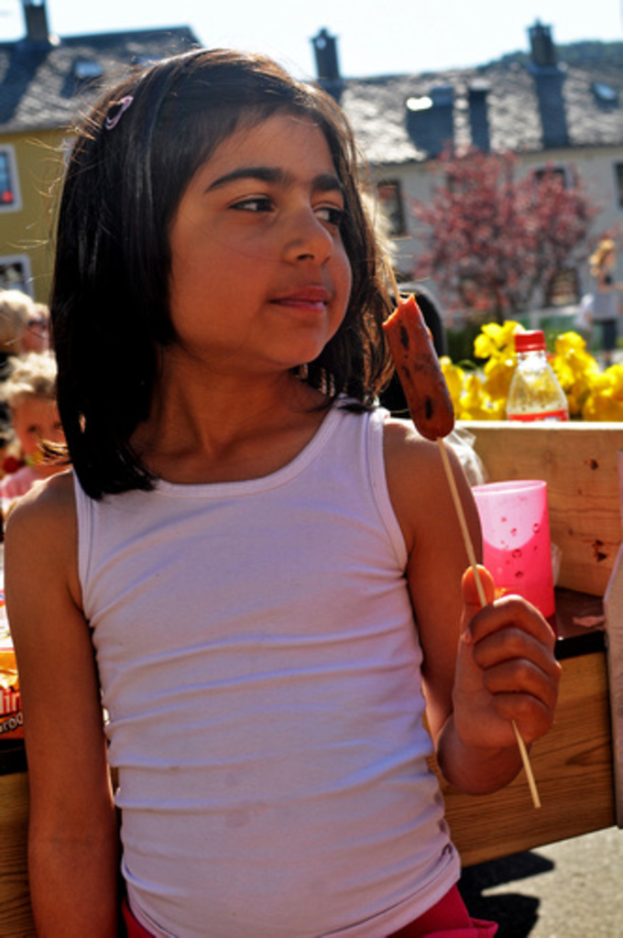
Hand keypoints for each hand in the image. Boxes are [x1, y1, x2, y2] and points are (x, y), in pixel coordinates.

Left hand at [452, 566, 561, 750]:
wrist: (473, 718)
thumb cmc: (476, 673)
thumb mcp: (470, 635)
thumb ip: (473, 603)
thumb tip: (474, 570)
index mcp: (534, 632)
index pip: (517, 606)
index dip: (486, 618)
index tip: (468, 635)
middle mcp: (549, 657)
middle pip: (515, 638)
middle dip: (483, 653)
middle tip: (479, 666)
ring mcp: (550, 688)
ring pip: (518, 670)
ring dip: (490, 680)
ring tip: (490, 686)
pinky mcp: (545, 718)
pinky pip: (521, 703)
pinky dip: (500, 704)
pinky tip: (499, 707)